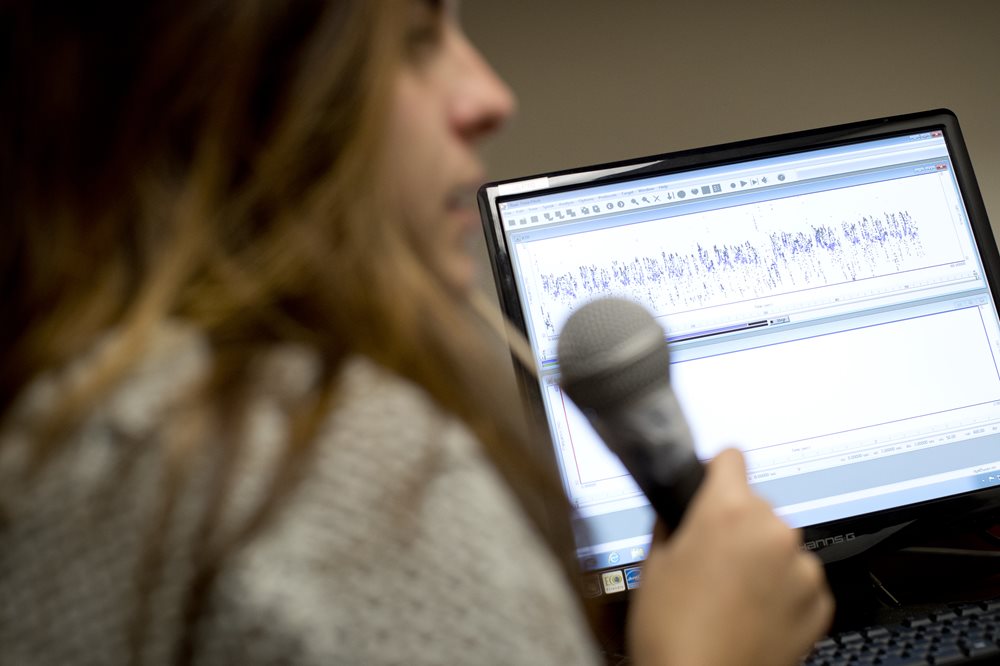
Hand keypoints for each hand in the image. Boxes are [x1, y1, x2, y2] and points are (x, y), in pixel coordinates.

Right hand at [627, 448, 833, 665]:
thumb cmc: (672, 632)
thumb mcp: (654, 562)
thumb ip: (675, 520)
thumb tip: (684, 504)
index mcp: (728, 512)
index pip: (732, 458)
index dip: (715, 473)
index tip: (712, 485)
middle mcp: (773, 532)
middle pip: (757, 505)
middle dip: (736, 524)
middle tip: (710, 560)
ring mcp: (802, 568)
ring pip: (779, 544)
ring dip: (761, 558)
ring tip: (731, 594)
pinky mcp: (820, 602)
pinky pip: (798, 578)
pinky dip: (780, 590)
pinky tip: (751, 613)